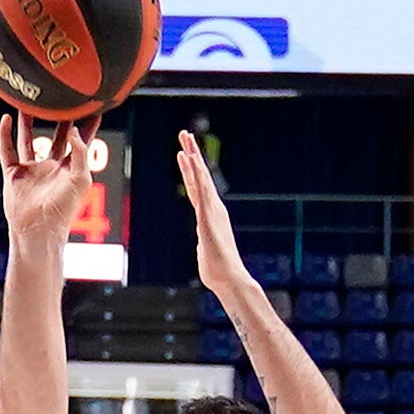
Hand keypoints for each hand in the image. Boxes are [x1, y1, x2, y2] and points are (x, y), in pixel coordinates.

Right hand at [0, 113, 100, 248]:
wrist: (38, 229)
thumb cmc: (63, 209)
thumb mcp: (79, 179)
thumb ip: (79, 153)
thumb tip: (73, 130)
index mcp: (70, 169)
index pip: (80, 142)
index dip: (86, 125)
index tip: (91, 106)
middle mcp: (51, 167)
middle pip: (55, 135)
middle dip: (57, 118)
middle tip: (58, 97)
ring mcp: (32, 170)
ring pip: (28, 139)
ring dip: (27, 122)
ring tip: (28, 102)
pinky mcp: (14, 174)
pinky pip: (7, 150)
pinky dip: (4, 135)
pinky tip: (4, 119)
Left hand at [175, 127, 257, 302]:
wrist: (229, 279)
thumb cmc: (218, 269)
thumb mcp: (207, 248)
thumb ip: (205, 241)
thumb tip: (205, 243)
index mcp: (210, 213)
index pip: (197, 186)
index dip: (190, 168)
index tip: (184, 151)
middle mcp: (212, 208)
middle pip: (199, 176)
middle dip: (191, 153)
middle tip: (185, 134)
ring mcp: (211, 211)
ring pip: (200, 178)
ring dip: (192, 158)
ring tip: (186, 140)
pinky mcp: (207, 217)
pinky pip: (200, 191)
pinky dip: (195, 175)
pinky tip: (189, 161)